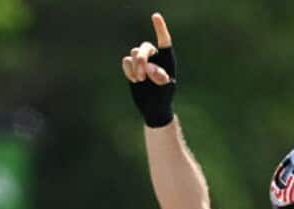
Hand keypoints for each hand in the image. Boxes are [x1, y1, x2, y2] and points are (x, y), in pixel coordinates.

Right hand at [122, 12, 176, 126]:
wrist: (153, 106)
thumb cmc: (163, 96)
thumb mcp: (165, 89)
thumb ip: (160, 76)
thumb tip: (149, 67)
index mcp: (167, 59)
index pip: (164, 41)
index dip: (160, 28)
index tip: (155, 16)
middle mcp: (155, 57)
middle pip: (145, 47)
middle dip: (141, 59)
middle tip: (142, 75)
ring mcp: (142, 60)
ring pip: (134, 53)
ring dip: (136, 66)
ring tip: (140, 80)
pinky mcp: (132, 66)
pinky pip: (126, 61)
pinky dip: (128, 70)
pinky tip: (135, 80)